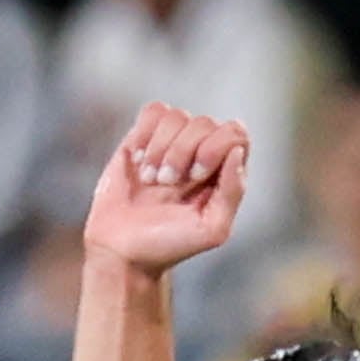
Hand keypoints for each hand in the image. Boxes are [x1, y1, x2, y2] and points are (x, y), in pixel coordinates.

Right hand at [84, 102, 247, 276]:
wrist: (122, 250)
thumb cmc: (168, 244)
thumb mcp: (211, 229)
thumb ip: (232, 192)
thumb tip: (237, 151)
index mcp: (225, 172)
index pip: (235, 133)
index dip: (214, 147)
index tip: (195, 176)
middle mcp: (202, 152)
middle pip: (204, 122)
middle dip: (182, 153)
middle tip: (167, 184)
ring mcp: (173, 142)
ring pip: (177, 116)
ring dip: (160, 149)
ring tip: (150, 180)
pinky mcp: (144, 137)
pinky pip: (154, 111)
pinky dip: (144, 134)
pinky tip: (138, 160)